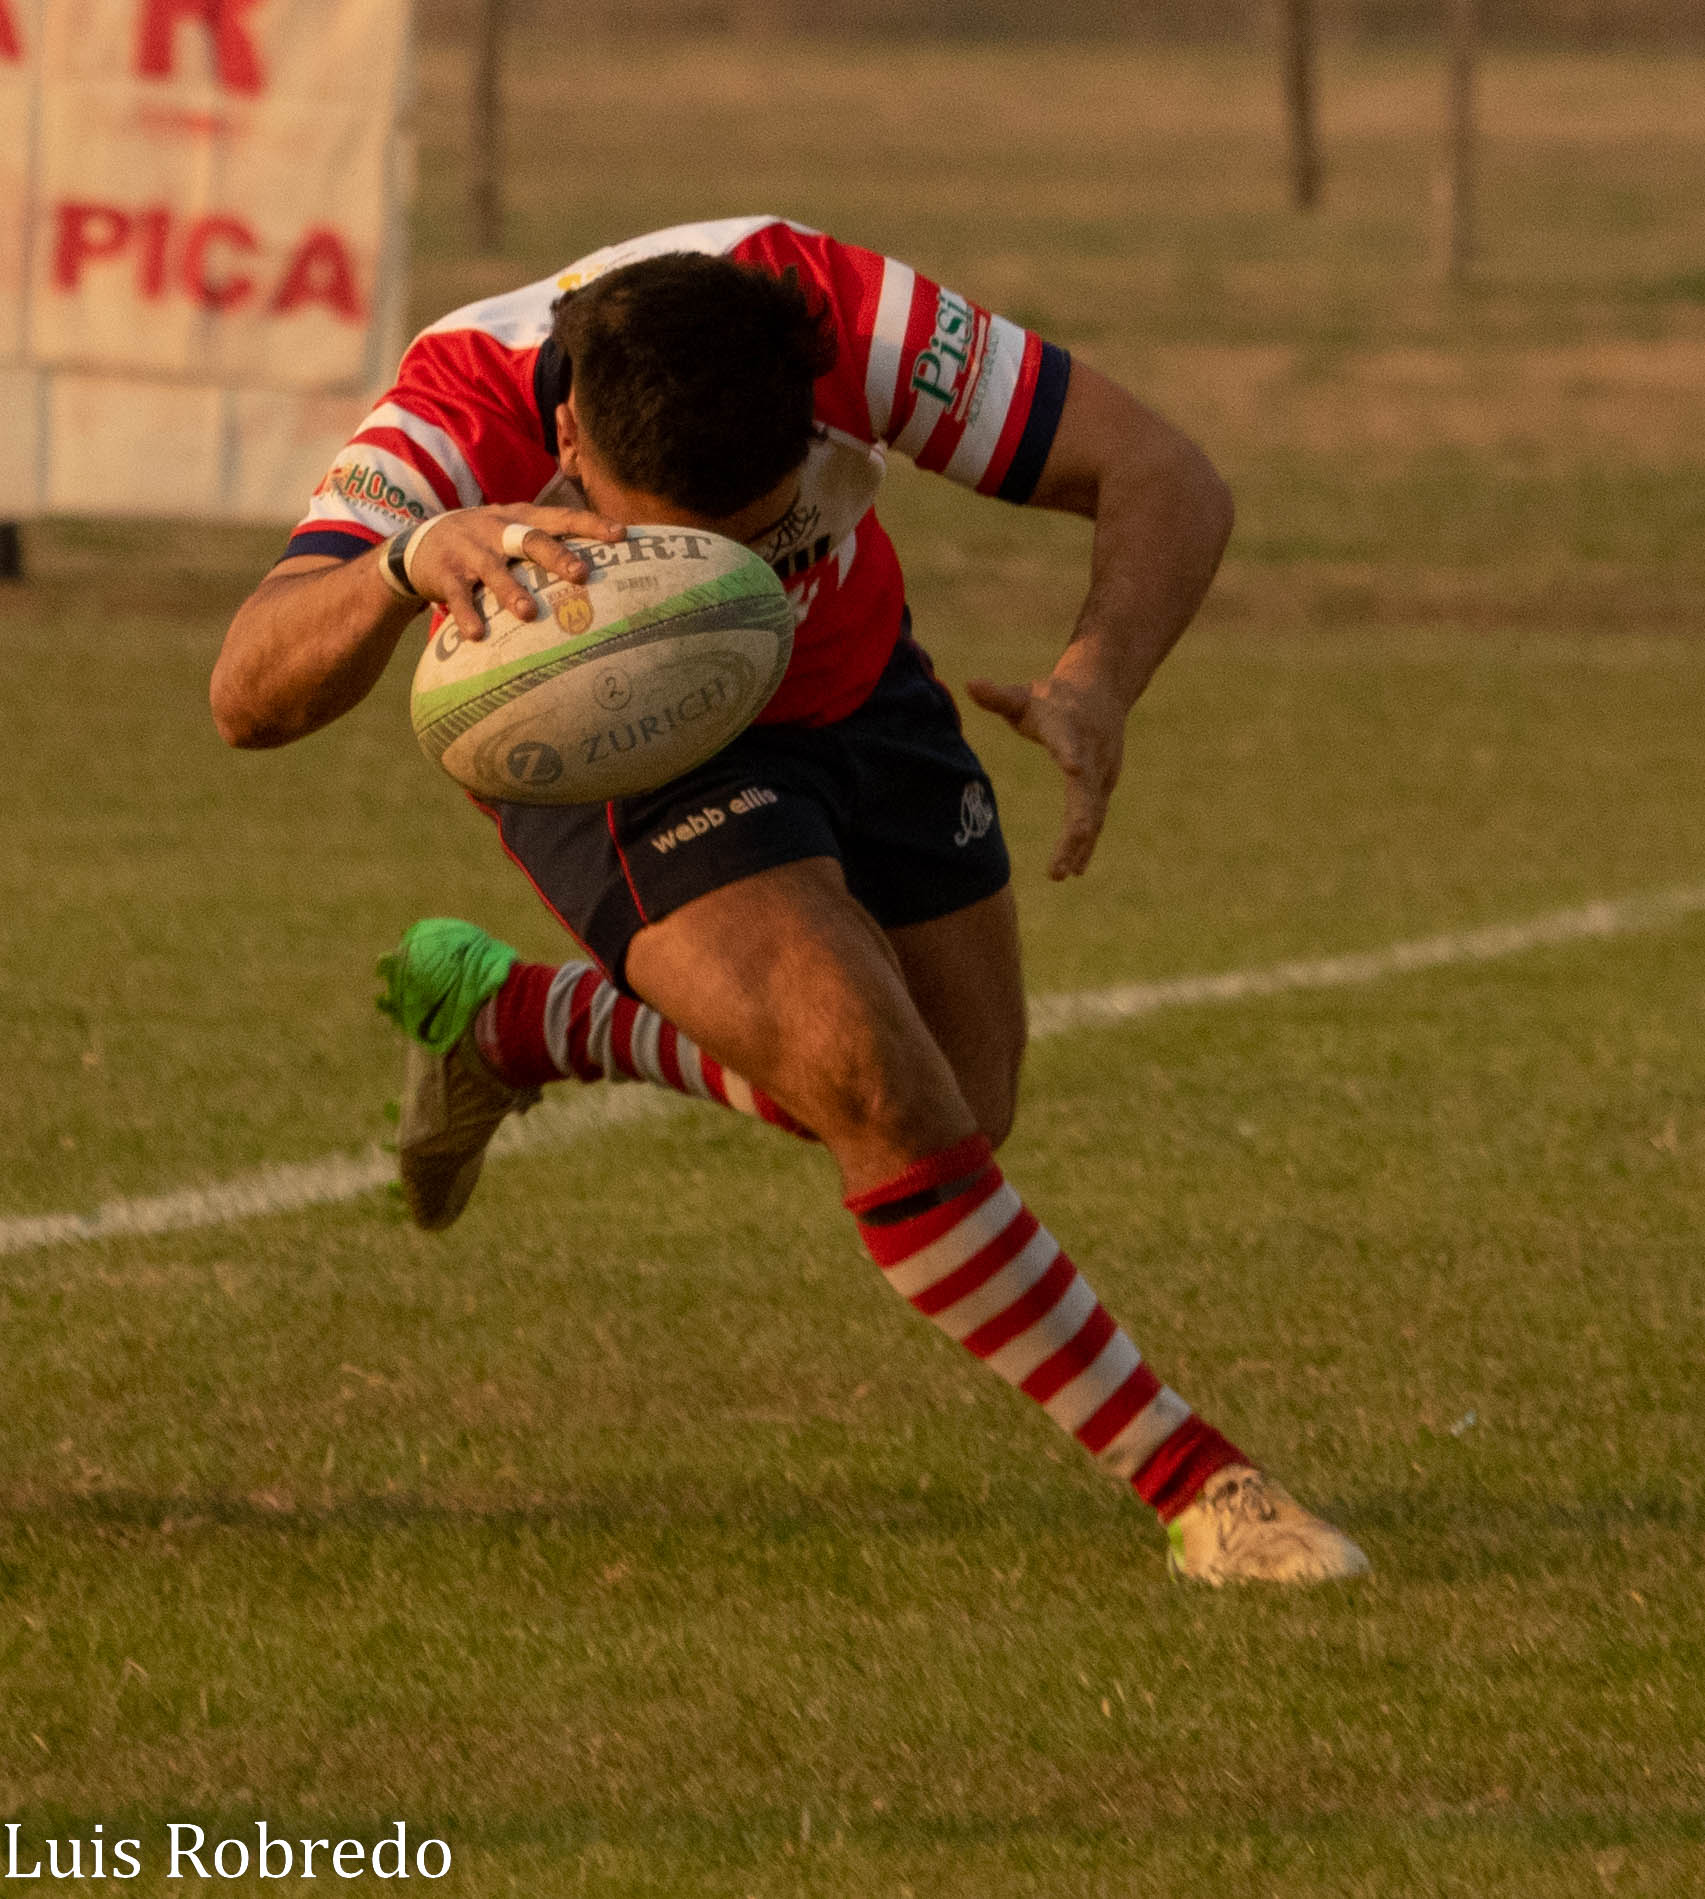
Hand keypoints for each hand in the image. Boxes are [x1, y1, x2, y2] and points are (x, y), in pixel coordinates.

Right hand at [404, 505, 624, 641]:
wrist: (421, 542)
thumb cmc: (485, 542)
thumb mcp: (513, 531)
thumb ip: (547, 543)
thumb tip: (601, 567)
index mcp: (520, 518)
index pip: (560, 517)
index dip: (591, 524)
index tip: (621, 534)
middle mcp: (497, 529)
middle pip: (531, 540)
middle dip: (557, 556)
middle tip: (581, 574)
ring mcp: (470, 550)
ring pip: (494, 569)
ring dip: (511, 591)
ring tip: (528, 613)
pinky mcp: (445, 572)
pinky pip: (458, 594)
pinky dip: (467, 614)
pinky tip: (477, 634)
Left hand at [965, 671, 1126, 879]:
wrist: (1102, 690)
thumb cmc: (1052, 697)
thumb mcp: (1024, 695)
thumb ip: (998, 696)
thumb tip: (969, 683)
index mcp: (1068, 726)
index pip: (1068, 740)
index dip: (1070, 752)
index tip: (1074, 768)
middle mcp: (1091, 752)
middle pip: (1085, 793)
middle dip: (1075, 827)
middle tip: (1060, 860)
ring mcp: (1102, 772)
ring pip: (1093, 814)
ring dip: (1078, 846)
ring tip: (1060, 873)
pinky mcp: (1104, 786)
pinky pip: (1096, 819)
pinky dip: (1086, 844)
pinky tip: (1073, 869)